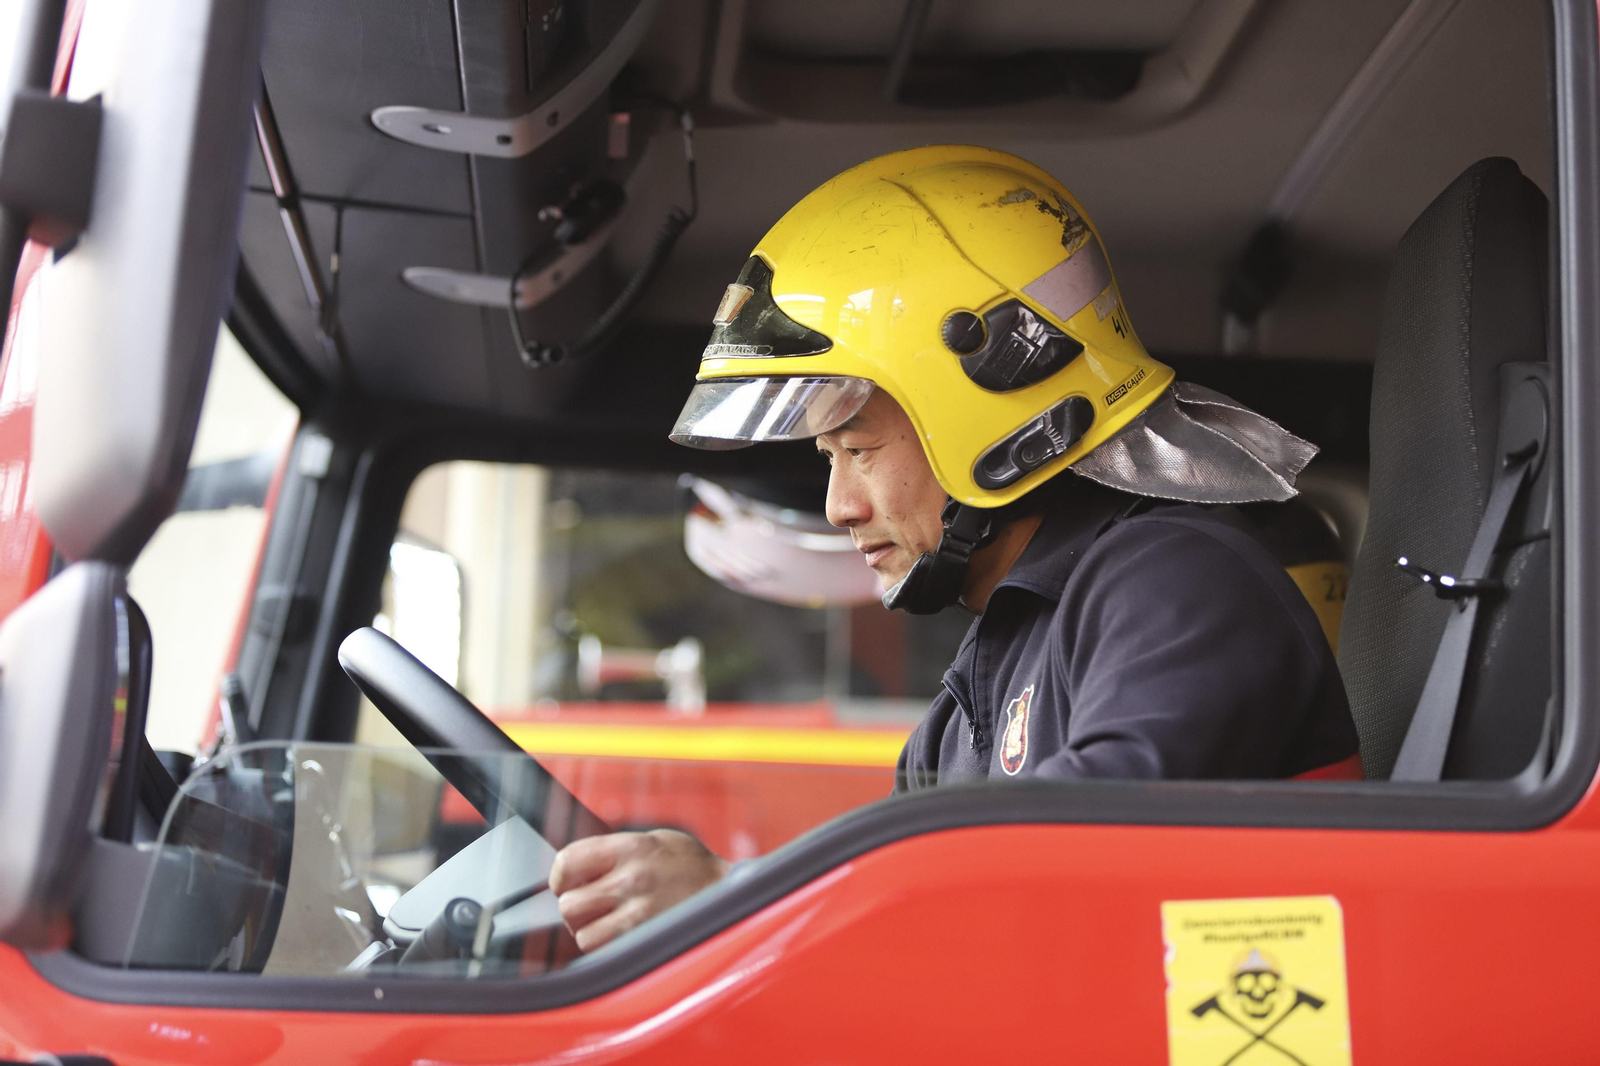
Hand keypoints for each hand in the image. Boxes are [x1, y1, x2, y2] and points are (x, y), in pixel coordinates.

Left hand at [549, 829, 729, 951]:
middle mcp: (632, 878)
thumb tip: (575, 864)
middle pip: (568, 903)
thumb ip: (615, 848)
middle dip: (575, 908)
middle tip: (592, 906)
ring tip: (609, 923)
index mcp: (631, 847)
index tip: (566, 883)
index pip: (567, 862)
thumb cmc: (693, 867)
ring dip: (591, 931)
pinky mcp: (646, 941)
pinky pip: (603, 952)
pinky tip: (621, 937)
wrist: (732, 894)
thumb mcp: (656, 839)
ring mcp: (639, 913)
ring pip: (582, 934)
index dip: (560, 877)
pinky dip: (606, 948)